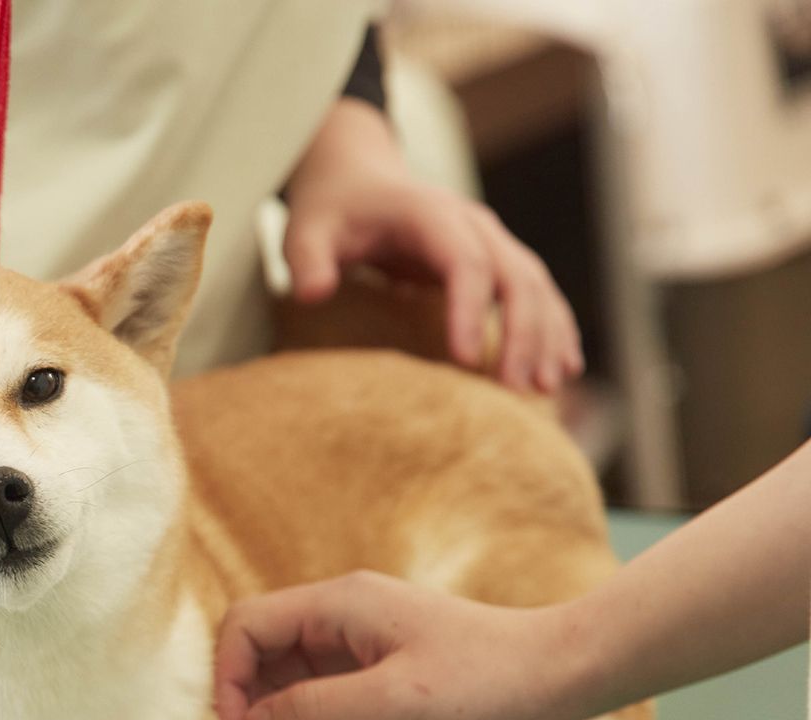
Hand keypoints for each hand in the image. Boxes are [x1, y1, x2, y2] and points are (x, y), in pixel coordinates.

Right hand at [213, 572, 586, 719]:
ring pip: (286, 680)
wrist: (559, 674)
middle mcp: (340, 613)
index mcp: (338, 604)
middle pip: (259, 655)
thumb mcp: (391, 701)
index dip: (228, 681)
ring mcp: (356, 638)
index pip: (245, 628)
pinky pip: (318, 693)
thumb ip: (312, 709)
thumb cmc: (485, 681)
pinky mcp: (374, 664)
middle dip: (253, 712)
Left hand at [285, 102, 581, 394]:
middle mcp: (472, 225)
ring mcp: (490, 241)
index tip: (466, 361)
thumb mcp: (305, 232)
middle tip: (515, 391)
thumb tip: (312, 293)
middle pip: (514, 276)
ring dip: (546, 336)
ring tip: (546, 390)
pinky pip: (535, 293)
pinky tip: (562, 368)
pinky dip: (552, 329)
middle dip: (522, 333)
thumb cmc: (330, 212)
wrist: (358, 181)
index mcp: (430, 215)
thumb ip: (306, 261)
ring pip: (535, 286)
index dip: (468, 310)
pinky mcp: (494, 261)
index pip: (463, 262)